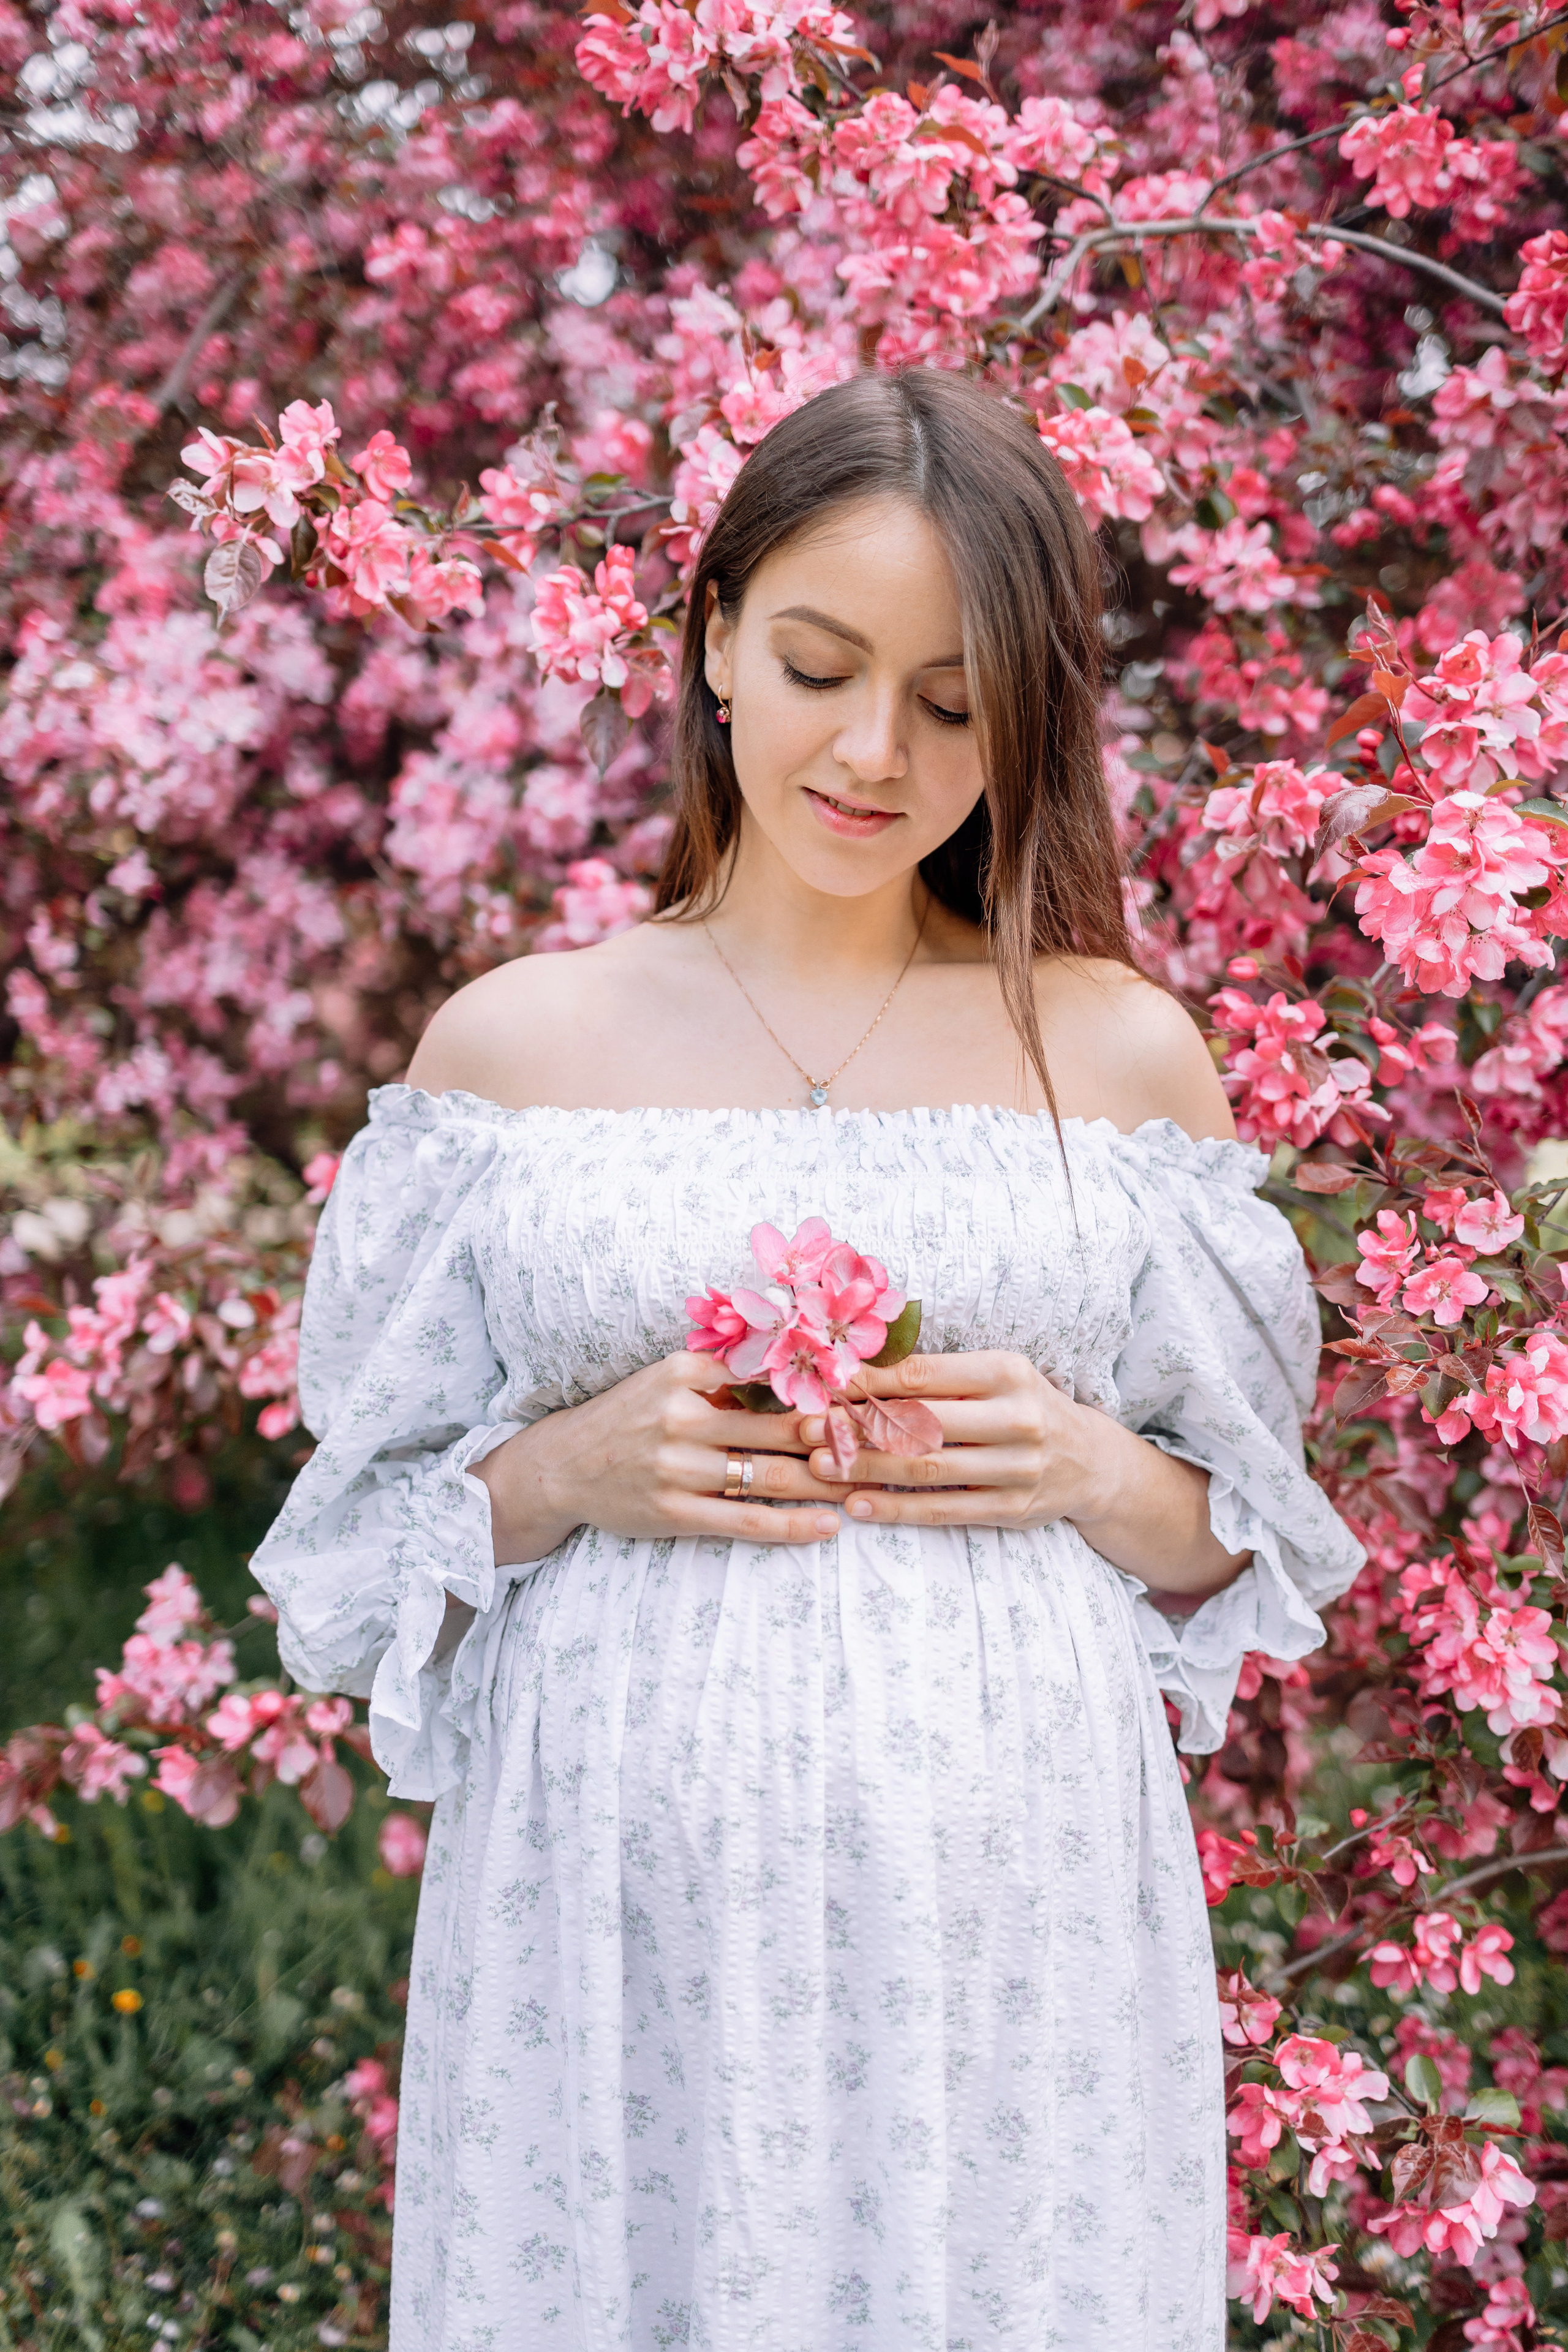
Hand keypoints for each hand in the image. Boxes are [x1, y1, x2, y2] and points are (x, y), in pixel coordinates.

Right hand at [472, 1351, 846, 1564]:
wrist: (563, 1467)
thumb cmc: (633, 1417)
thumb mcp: (671, 1379)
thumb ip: (727, 1374)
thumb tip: (804, 1365)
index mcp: (684, 1372)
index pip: (769, 1377)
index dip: (824, 1389)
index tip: (871, 1396)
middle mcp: (680, 1416)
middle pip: (779, 1428)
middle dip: (837, 1438)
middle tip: (887, 1443)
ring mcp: (676, 1468)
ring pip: (769, 1476)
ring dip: (825, 1482)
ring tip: (868, 1484)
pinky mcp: (673, 1513)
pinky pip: (745, 1521)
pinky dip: (792, 1525)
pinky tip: (827, 1525)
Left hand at [799, 1350, 1105, 1531]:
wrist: (1091, 1461)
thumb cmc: (1024, 1406)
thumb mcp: (996, 1376)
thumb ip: (939, 1375)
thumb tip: (859, 1370)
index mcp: (1008, 1373)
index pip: (927, 1374)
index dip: (871, 1381)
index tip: (825, 1386)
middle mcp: (1017, 1417)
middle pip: (923, 1423)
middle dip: (858, 1426)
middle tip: (807, 1430)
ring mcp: (1018, 1468)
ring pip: (929, 1469)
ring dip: (868, 1468)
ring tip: (820, 1466)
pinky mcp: (1013, 1509)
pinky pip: (944, 1510)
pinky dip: (897, 1509)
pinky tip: (858, 1504)